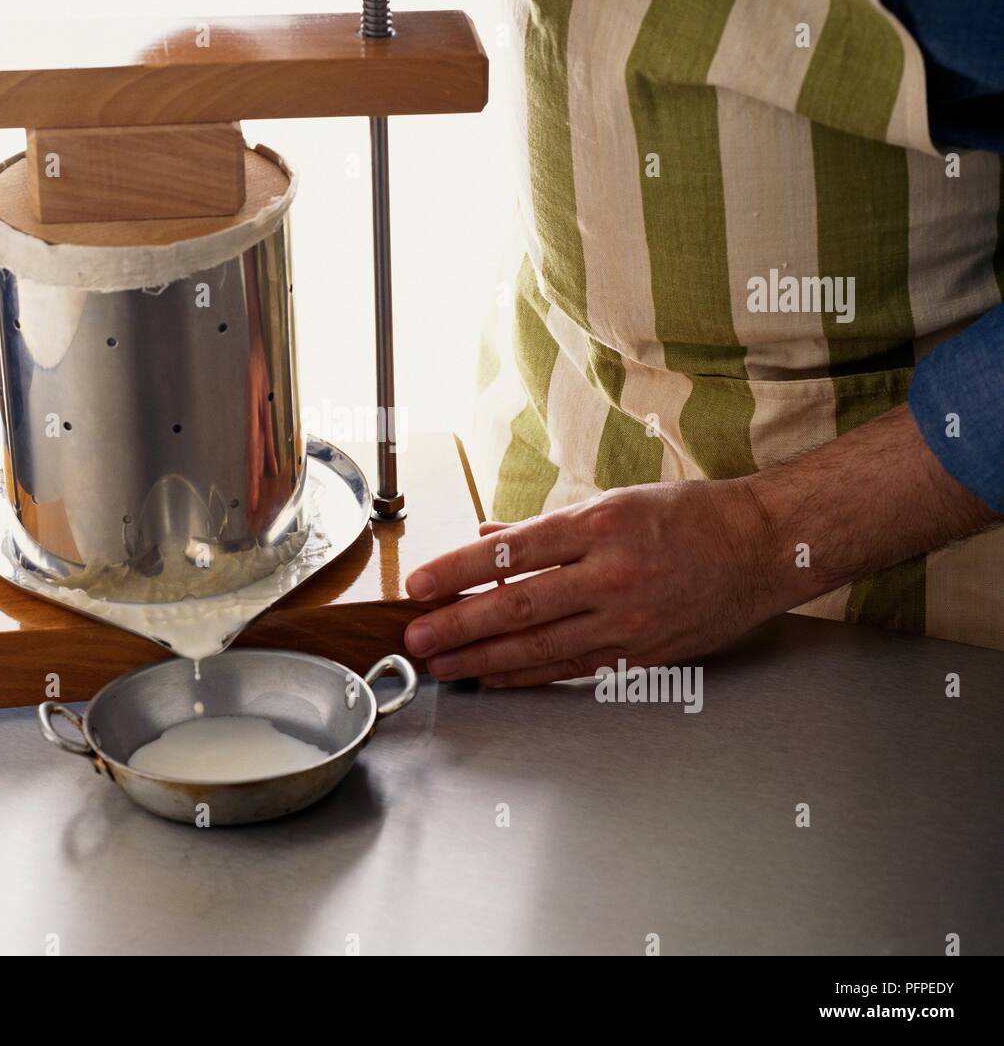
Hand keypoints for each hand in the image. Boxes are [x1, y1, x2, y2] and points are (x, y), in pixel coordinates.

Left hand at [402, 480, 786, 687]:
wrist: (761, 548)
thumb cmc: (687, 516)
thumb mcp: (613, 502)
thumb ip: (544, 527)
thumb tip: (488, 536)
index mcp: (599, 525)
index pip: (510, 552)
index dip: (457, 570)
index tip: (419, 584)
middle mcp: (610, 574)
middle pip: (517, 606)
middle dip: (458, 625)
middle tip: (416, 639)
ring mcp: (627, 619)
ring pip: (539, 646)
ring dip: (481, 657)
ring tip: (442, 663)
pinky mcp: (640, 651)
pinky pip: (571, 667)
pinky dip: (526, 673)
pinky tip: (492, 675)